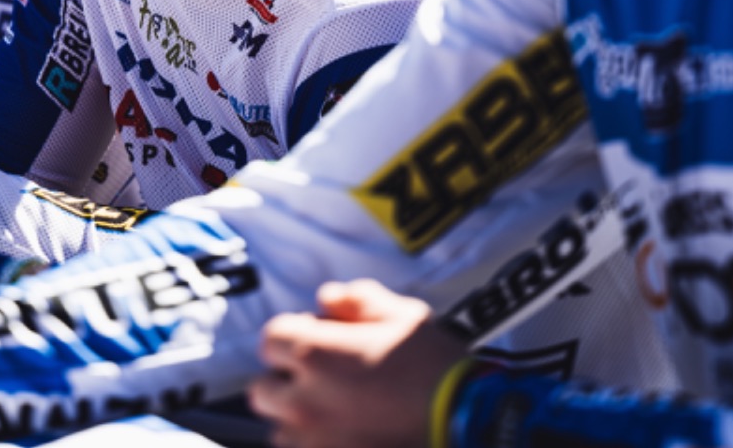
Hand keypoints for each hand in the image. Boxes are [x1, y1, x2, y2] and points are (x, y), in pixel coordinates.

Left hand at [249, 280, 465, 447]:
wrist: (468, 423)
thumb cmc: (437, 367)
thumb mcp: (403, 315)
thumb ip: (357, 299)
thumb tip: (327, 299)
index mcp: (314, 354)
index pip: (271, 339)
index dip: (294, 336)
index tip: (318, 341)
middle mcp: (302, 400)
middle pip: (263, 389)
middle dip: (286, 381)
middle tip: (324, 381)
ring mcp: (312, 442)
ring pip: (280, 429)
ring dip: (298, 420)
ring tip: (339, 415)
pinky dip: (316, 445)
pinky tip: (350, 436)